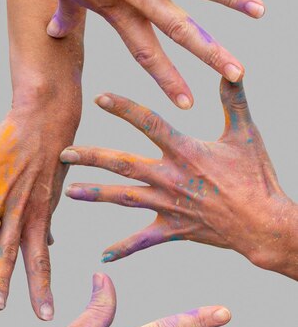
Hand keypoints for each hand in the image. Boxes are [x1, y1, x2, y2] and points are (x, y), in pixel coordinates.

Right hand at [0, 101, 79, 318]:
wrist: (47, 121)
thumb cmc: (49, 161)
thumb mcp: (51, 197)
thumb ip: (44, 223)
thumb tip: (49, 242)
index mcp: (36, 220)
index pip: (40, 261)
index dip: (42, 289)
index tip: (45, 316)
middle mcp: (20, 211)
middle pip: (11, 251)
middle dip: (3, 280)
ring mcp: (1, 192)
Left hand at [61, 79, 296, 275]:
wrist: (263, 224)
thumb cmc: (257, 178)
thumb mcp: (246, 134)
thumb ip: (234, 101)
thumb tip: (233, 69)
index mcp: (186, 152)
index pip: (149, 123)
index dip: (124, 109)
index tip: (99, 98)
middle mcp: (171, 178)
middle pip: (122, 165)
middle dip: (91, 158)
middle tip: (64, 153)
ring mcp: (169, 206)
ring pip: (124, 198)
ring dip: (96, 194)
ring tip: (70, 191)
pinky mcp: (173, 230)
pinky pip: (143, 241)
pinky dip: (123, 249)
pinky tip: (103, 257)